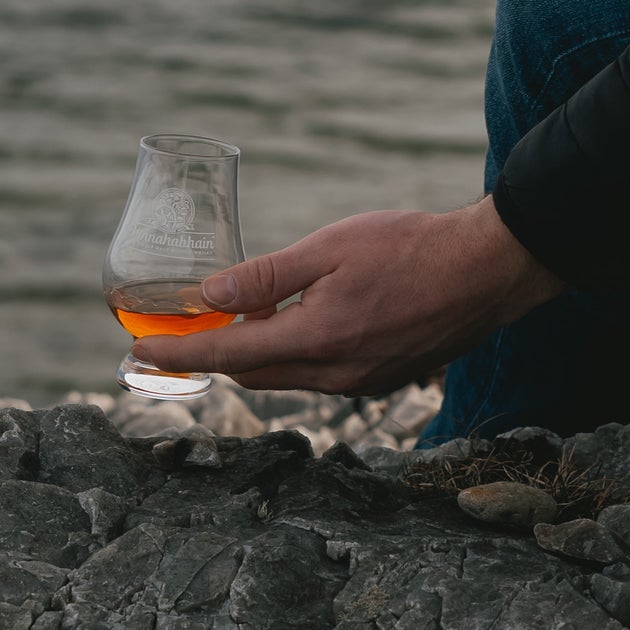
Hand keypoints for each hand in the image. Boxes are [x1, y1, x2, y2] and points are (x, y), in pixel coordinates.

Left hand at [128, 194, 563, 396]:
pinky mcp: (385, 378)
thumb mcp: (333, 246)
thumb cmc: (414, 247)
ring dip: (256, 356)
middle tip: (177, 340)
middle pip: (254, 373)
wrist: (490, 270)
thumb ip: (267, 275)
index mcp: (317, 339)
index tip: (138, 352)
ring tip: (232, 328)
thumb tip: (209, 297)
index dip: (178, 353)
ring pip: (289, 376)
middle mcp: (336, 373)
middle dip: (212, 358)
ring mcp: (363, 382)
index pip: (228, 355)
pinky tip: (296, 326)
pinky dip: (295, 355)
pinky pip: (322, 374)